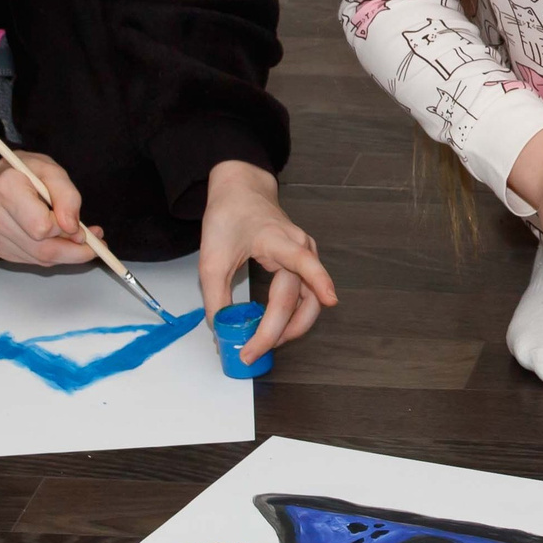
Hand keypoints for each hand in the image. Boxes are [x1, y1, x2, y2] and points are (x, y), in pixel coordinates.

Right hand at [0, 152, 103, 267]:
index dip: (66, 229)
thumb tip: (72, 229)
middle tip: (96, 244)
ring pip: (39, 259)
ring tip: (78, 238)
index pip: (42, 226)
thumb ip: (67, 197)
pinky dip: (50, 254)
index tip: (81, 225)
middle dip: (75, 251)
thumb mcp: (54, 171)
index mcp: (6, 189)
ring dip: (66, 253)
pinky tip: (55, 239)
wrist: (4, 176)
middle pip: (42, 250)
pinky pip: (32, 260)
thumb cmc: (29, 171)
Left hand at [199, 161, 337, 361]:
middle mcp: (300, 248)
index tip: (331, 299)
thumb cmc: (229, 218)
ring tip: (263, 343)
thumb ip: (216, 298)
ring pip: (309, 302)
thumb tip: (222, 331)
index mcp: (278, 240)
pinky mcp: (301, 265)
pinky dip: (290, 317)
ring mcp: (304, 257)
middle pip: (303, 296)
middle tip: (255, 350)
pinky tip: (272, 328)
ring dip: (291, 328)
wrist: (240, 192)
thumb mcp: (211, 259)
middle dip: (283, 330)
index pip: (303, 262)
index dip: (319, 281)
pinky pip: (303, 297)